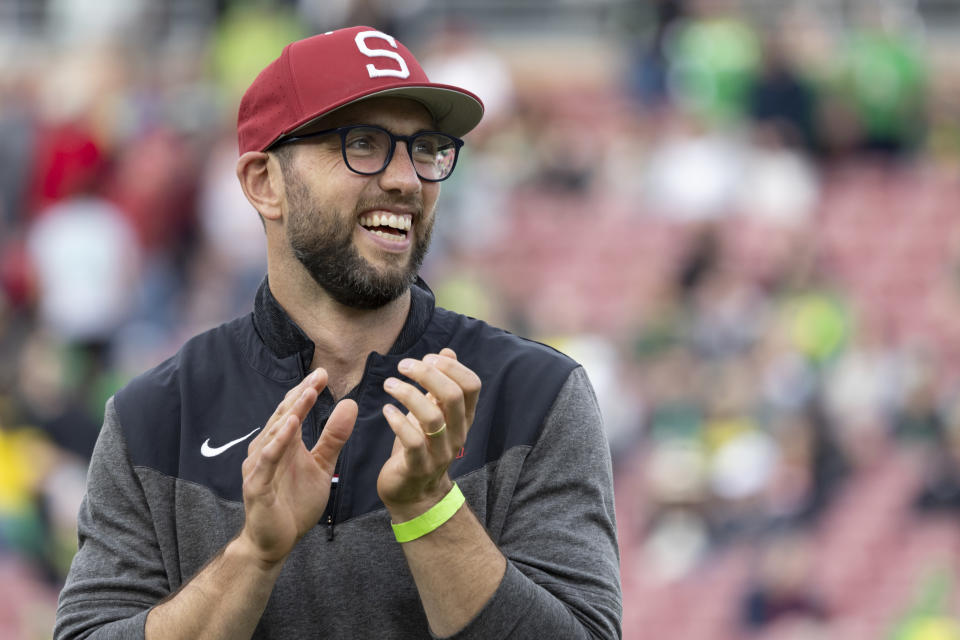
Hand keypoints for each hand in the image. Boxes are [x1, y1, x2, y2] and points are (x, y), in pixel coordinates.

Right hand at [238, 369, 356, 566]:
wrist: (276, 542)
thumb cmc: (295, 503)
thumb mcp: (323, 466)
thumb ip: (334, 437)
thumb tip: (350, 404)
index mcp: (283, 443)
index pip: (295, 411)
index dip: (307, 392)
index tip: (323, 373)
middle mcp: (267, 449)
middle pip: (285, 416)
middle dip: (302, 395)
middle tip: (319, 376)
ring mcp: (259, 467)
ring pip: (275, 434)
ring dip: (291, 414)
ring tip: (307, 394)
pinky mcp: (257, 486)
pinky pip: (267, 461)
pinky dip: (277, 444)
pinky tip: (289, 428)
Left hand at [378, 348, 480, 520]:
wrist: (414, 493)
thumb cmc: (421, 446)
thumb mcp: (434, 412)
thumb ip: (441, 383)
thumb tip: (447, 351)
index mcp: (464, 418)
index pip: (472, 385)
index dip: (451, 366)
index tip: (427, 358)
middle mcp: (457, 434)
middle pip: (452, 396)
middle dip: (427, 375)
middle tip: (403, 366)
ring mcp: (440, 452)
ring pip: (432, 417)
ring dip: (408, 394)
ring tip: (389, 384)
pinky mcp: (418, 467)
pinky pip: (412, 441)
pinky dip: (397, 421)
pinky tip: (386, 411)